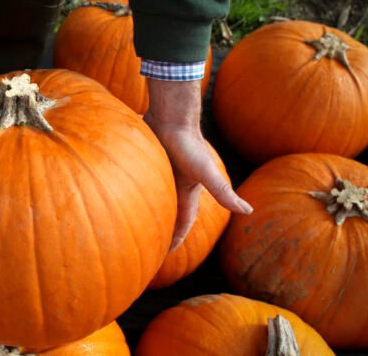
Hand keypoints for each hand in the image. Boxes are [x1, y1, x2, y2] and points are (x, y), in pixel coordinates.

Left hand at [144, 77, 252, 251]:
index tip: (169, 250)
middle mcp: (174, 182)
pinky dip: (132, 189)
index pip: (184, 219)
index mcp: (188, 189)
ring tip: (131, 223)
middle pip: (167, 210)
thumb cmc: (188, 145)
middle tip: (149, 243)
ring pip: (152, 196)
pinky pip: (139, 180)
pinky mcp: (146, 160)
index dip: (179, 235)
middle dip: (162, 226)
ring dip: (146, 208)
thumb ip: (223, 192)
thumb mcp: (206, 172)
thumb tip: (248, 210)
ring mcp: (160, 171)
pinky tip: (119, 194)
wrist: (170, 116)